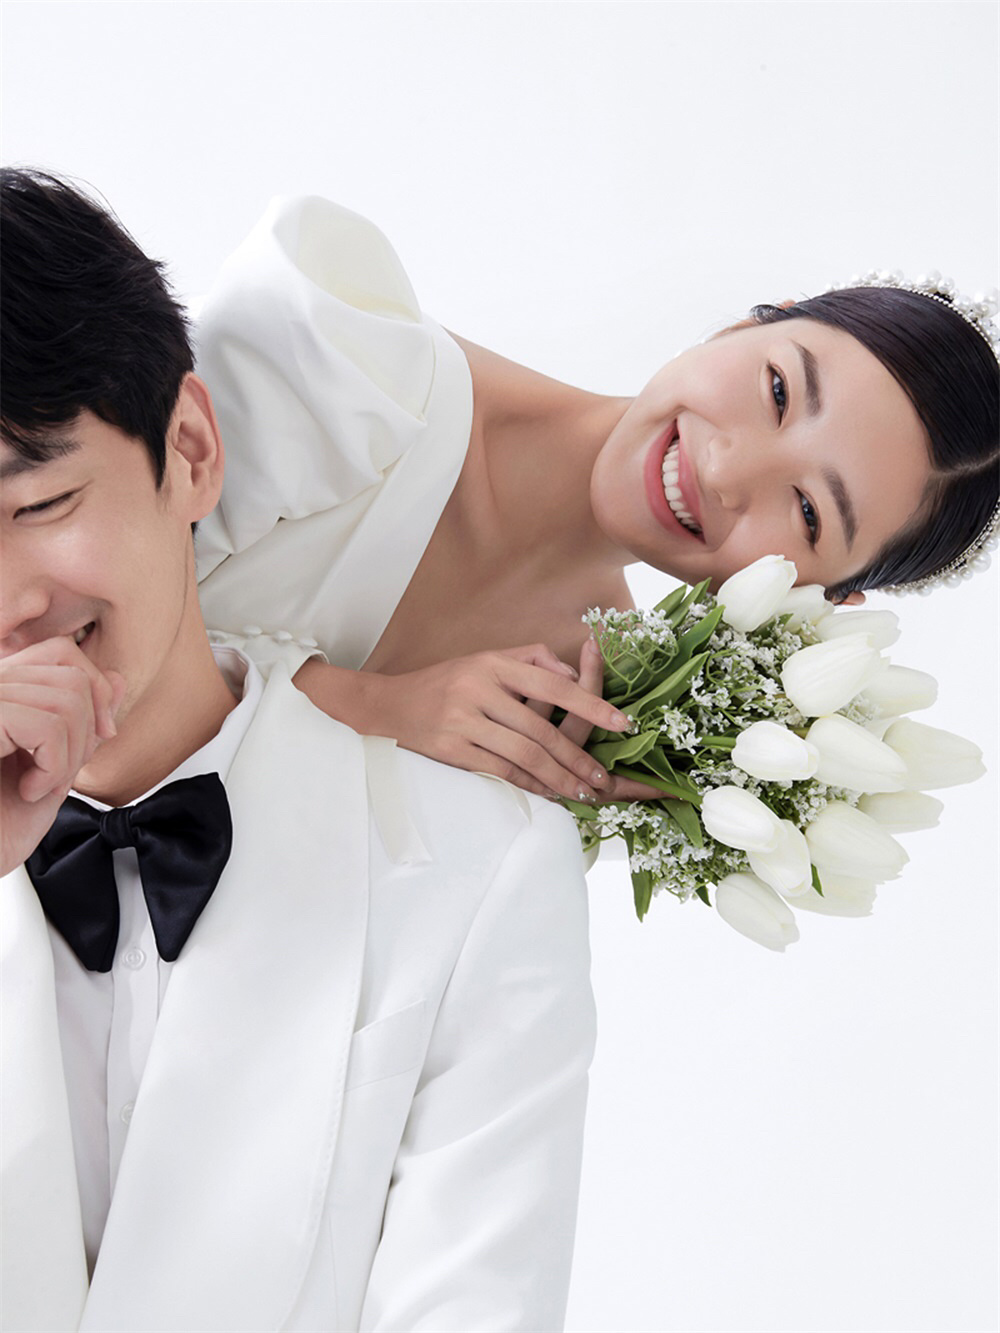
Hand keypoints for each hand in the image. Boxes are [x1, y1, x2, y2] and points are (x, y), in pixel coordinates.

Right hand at [0, 638, 123, 874]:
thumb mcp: (56, 767)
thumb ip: (83, 723)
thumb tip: (116, 679)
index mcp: (2, 693)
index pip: (60, 652)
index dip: (93, 691)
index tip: (99, 736)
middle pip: (71, 676)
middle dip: (85, 734)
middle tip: (56, 775)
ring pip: (67, 701)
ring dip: (67, 757)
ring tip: (36, 787)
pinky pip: (47, 727)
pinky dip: (52, 768)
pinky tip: (27, 791)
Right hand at [296, 642, 649, 801]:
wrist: (384, 706)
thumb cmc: (443, 683)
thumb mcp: (483, 660)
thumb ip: (529, 660)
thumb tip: (574, 673)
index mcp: (491, 663)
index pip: (552, 684)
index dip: (591, 703)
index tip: (622, 722)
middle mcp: (477, 688)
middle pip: (541, 728)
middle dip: (578, 756)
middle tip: (604, 779)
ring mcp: (461, 720)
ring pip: (523, 754)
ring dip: (558, 777)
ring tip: (583, 791)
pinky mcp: (449, 749)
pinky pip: (498, 771)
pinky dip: (527, 784)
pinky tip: (547, 794)